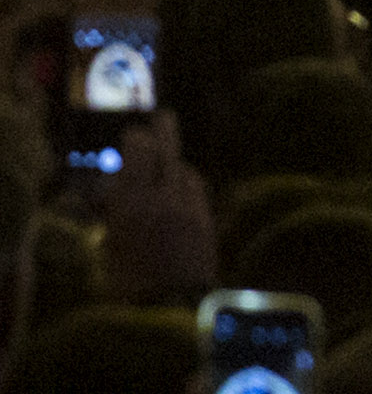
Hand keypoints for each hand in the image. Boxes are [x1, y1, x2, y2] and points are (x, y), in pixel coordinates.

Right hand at [88, 110, 214, 305]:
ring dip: (173, 162)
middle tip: (157, 118)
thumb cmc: (126, 286)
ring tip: (163, 161)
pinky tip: (179, 187)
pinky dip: (186, 182)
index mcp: (131, 205)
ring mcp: (189, 206)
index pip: (137, 154)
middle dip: (160, 131)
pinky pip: (196, 188)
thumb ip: (112, 220)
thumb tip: (109, 200)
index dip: (134, 139)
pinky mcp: (206, 219)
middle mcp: (163, 198)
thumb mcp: (108, 250)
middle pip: (165, 150)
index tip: (130, 132)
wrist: (170, 309)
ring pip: (184, 168)